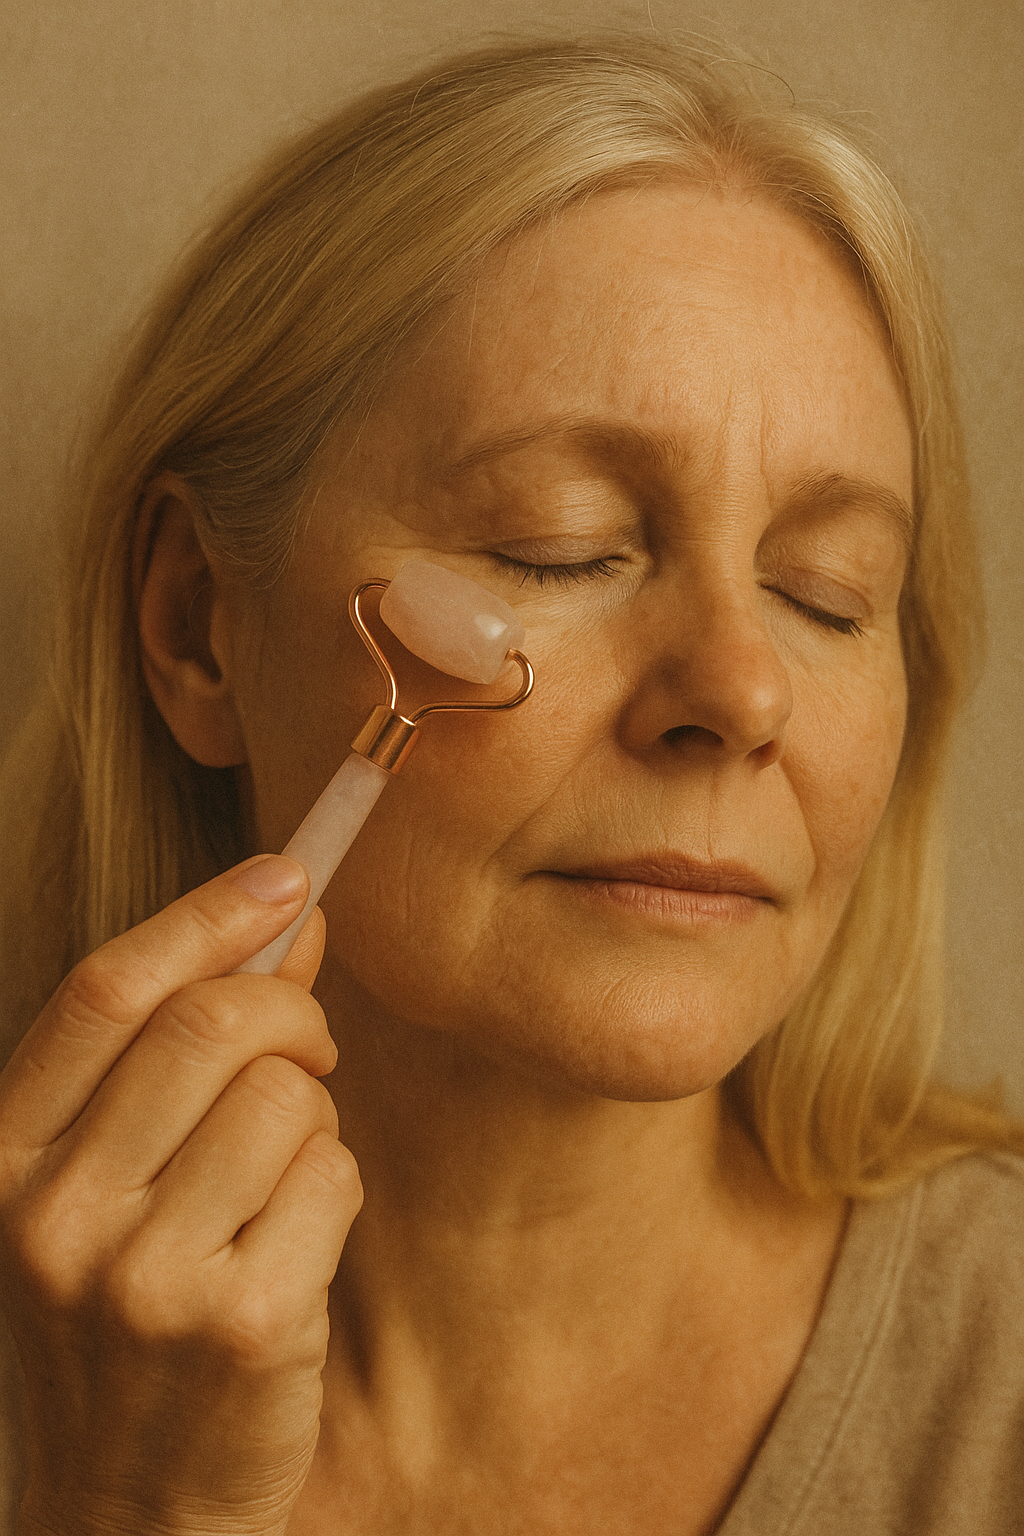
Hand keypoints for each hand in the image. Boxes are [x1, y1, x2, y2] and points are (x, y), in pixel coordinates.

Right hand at [0, 856, 361, 1535]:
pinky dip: (336, 1185)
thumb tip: (286, 921)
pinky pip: (334, 1175)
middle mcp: (54, 1215)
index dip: (206, 914)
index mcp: (2, 1159)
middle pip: (212, 1024)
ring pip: (288, 1096)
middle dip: (291, 1011)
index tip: (285, 877)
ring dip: (313, 1117)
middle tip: (309, 1046)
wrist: (128, 1512)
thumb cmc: (124, 1320)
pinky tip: (295, 1243)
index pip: (106, 990)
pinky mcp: (241, 1325)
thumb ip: (172, 1050)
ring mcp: (143, 1277)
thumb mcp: (103, 1183)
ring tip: (278, 1179)